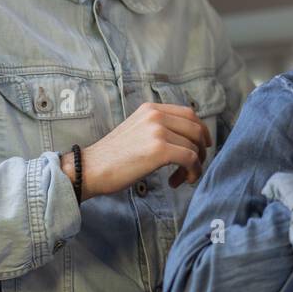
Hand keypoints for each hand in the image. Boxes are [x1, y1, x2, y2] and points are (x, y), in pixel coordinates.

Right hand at [61, 102, 211, 199]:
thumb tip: (186, 140)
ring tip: (181, 178)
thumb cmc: (112, 157)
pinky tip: (178, 182)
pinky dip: (192, 172)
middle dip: (202, 149)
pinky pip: (190, 159)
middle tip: (195, 166)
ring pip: (194, 146)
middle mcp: (156, 115)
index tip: (202, 146)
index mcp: (151, 109)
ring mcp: (158, 131)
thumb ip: (159, 129)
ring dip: (194, 166)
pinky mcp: (160, 149)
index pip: (189, 114)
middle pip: (196, 128)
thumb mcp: (137, 131)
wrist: (90, 169)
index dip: (201, 131)